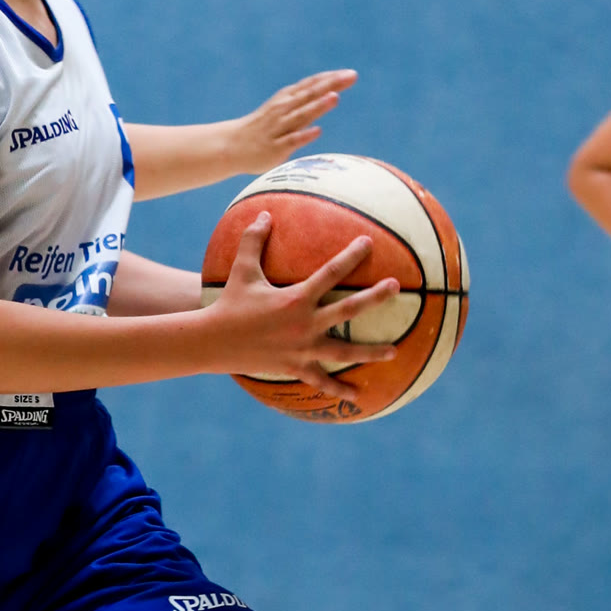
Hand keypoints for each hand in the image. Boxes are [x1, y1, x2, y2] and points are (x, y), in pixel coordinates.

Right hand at [205, 214, 398, 400]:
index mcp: (296, 298)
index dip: (351, 256)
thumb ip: (253, 240)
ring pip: (344, 351)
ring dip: (371, 352)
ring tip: (394, 352)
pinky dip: (339, 390)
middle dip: (375, 297)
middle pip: (349, 309)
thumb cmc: (229, 304)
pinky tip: (358, 396)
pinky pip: (322, 382)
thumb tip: (263, 214)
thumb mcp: (241, 270)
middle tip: (396, 287)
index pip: (330, 272)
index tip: (368, 243)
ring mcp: (303, 349)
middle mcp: (305, 324)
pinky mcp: (296, 367)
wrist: (214, 342)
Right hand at [225, 71, 356, 174]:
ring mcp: (279, 128)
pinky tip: (317, 131)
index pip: (311, 85)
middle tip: (351, 76)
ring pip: (300, 115)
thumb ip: (305, 100)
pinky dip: (303, 135)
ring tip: (335, 97)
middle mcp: (283, 110)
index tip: (350, 74)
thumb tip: (332, 90)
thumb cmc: (263, 128)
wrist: (232, 146)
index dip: (330, 78)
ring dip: (317, 106)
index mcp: (286, 99)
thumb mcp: (283, 108)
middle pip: (310, 95)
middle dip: (330, 85)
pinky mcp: (275, 148)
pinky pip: (291, 141)